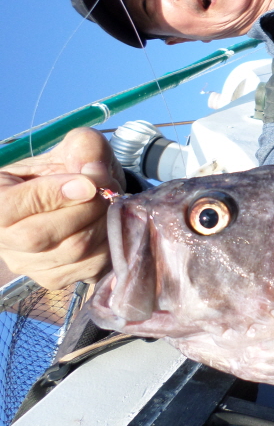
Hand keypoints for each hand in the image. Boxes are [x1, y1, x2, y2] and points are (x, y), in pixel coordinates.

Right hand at [0, 128, 124, 289]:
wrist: (90, 195)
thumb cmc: (75, 168)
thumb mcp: (77, 146)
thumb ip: (83, 148)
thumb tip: (91, 179)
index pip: (7, 208)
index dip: (50, 195)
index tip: (88, 183)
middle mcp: (2, 237)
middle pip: (37, 235)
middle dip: (84, 209)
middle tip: (106, 191)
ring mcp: (27, 263)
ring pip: (71, 251)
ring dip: (103, 223)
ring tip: (110, 204)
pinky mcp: (56, 278)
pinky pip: (91, 265)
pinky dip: (111, 241)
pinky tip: (109, 223)